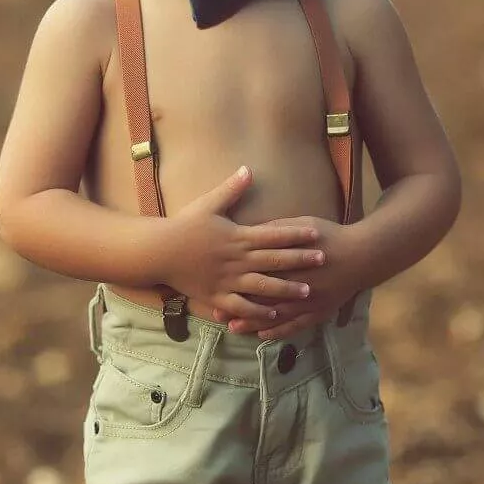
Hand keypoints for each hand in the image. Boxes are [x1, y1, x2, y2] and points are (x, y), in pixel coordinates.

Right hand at [161, 169, 323, 322]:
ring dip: (287, 289)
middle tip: (324, 260)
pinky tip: (274, 314)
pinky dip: (258, 311)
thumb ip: (231, 189)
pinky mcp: (217, 295)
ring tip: (307, 292)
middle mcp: (237, 259)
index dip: (296, 234)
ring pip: (263, 286)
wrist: (159, 251)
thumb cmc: (184, 226)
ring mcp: (228, 280)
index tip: (316, 234)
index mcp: (238, 236)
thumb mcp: (208, 203)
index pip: (274, 234)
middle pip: (275, 260)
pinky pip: (242, 306)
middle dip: (301, 260)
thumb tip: (248, 169)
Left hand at [212, 216, 362, 339]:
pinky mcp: (319, 311)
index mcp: (289, 262)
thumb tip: (252, 231)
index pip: (258, 275)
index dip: (237, 283)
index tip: (217, 287)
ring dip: (254, 323)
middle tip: (217, 314)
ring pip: (276, 316)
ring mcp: (308, 301)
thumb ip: (276, 230)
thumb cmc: (329, 235)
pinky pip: (296, 325)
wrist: (361, 254)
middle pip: (263, 299)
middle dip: (240, 307)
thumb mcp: (301, 224)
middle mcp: (297, 285)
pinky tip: (264, 336)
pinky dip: (279, 331)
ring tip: (234, 329)